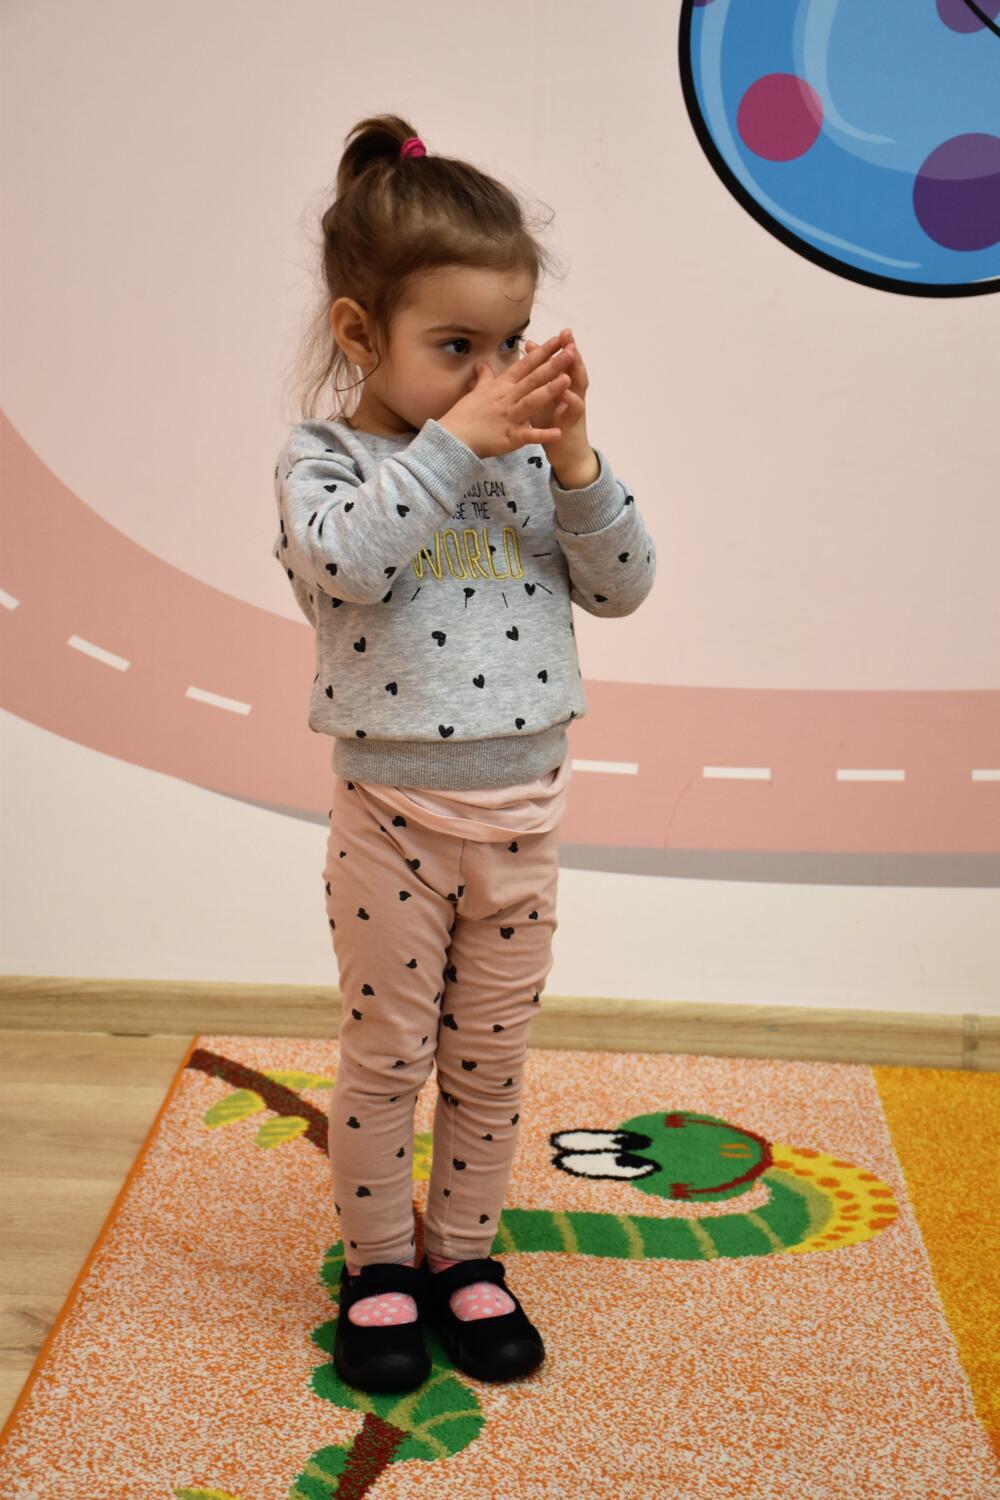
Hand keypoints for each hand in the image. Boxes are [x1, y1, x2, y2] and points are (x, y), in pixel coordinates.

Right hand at [437, 333, 576, 458]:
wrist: (454, 438)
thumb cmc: (465, 414)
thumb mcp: (476, 391)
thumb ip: (484, 377)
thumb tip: (482, 363)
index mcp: (503, 386)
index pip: (525, 365)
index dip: (542, 352)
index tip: (558, 340)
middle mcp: (508, 398)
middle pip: (534, 378)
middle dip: (553, 364)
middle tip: (572, 351)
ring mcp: (510, 417)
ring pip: (532, 401)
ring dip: (549, 390)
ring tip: (567, 380)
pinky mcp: (510, 437)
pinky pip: (529, 435)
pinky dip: (542, 434)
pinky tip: (558, 432)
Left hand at [523, 329, 589, 470]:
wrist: (566, 453)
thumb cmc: (552, 423)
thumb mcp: (543, 396)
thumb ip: (538, 374)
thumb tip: (530, 348)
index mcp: (564, 387)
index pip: (564, 364)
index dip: (562, 348)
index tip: (560, 332)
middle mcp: (573, 394)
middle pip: (574, 369)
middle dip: (572, 352)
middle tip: (568, 336)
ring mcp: (575, 409)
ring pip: (579, 386)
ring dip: (576, 371)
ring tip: (572, 355)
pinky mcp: (572, 424)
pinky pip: (574, 411)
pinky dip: (571, 401)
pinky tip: (567, 392)